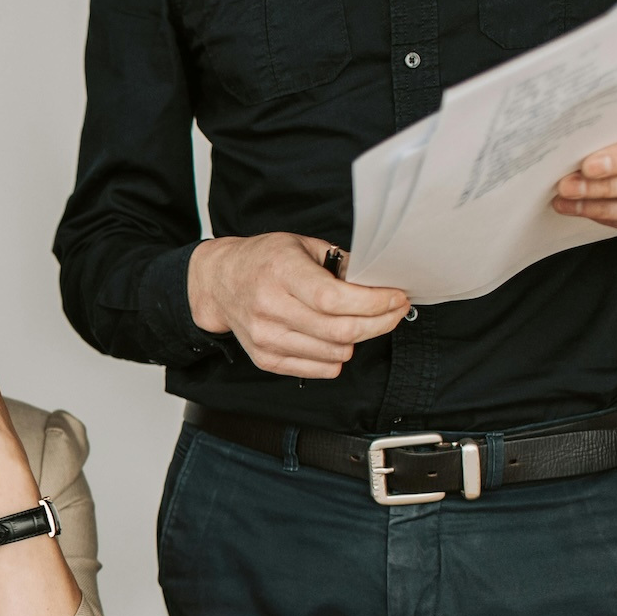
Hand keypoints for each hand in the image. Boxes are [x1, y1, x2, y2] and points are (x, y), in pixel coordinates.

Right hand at [187, 234, 409, 378]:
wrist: (221, 282)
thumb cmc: (263, 261)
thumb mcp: (302, 246)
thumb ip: (339, 264)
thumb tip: (378, 283)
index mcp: (280, 272)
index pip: (334, 299)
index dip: (373, 303)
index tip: (396, 297)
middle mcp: (270, 308)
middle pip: (340, 331)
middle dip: (380, 323)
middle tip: (395, 311)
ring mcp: (266, 338)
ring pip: (335, 354)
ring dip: (359, 340)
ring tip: (362, 322)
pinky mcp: (266, 359)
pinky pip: (320, 370)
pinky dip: (338, 356)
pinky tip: (337, 338)